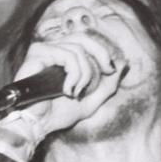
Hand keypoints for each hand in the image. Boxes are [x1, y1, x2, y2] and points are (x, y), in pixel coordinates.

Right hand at [0, 38, 124, 155]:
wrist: (38, 124)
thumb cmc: (57, 113)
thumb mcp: (91, 100)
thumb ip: (108, 84)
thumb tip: (123, 63)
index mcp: (62, 56)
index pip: (86, 41)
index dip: (103, 51)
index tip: (111, 70)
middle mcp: (52, 49)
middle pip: (83, 37)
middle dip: (101, 54)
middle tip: (107, 71)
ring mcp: (43, 50)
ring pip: (77, 49)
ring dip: (84, 73)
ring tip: (76, 92)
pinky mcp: (37, 54)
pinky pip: (67, 56)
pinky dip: (74, 74)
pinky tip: (67, 90)